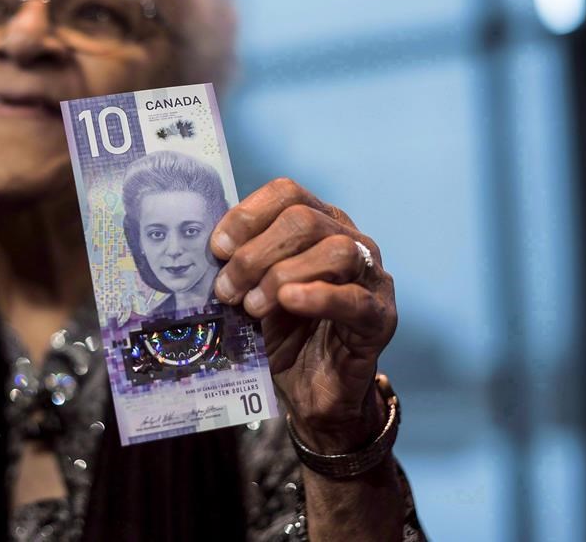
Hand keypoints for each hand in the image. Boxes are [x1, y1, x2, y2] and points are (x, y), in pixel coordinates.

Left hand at [210, 178, 396, 453]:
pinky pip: (355, 299)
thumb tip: (205, 251)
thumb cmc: (283, 335)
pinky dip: (318, 297)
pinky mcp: (380, 318)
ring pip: (336, 251)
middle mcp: (351, 241)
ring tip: (253, 305)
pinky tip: (288, 302)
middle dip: (256, 253)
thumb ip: (238, 266)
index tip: (217, 249)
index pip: (287, 193)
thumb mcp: (252, 292)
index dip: (248, 215)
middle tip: (227, 289)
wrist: (312, 393)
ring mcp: (372, 278)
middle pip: (305, 220)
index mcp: (319, 224)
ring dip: (282, 275)